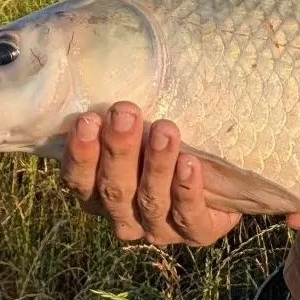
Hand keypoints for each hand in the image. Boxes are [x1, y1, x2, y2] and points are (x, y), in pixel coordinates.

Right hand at [61, 101, 241, 246]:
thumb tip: (106, 66)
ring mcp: (158, 229)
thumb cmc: (169, 145)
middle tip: (125, 112)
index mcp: (98, 194)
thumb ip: (121, 115)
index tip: (88, 118)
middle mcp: (123, 216)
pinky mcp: (196, 234)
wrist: (222, 178)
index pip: (78, 179)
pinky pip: (189, 216)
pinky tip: (190, 164)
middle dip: (119, 149)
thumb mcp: (142, 129)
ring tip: (166, 130)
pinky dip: (187, 190)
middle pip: (114, 188)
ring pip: (151, 201)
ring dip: (156, 164)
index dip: (81, 152)